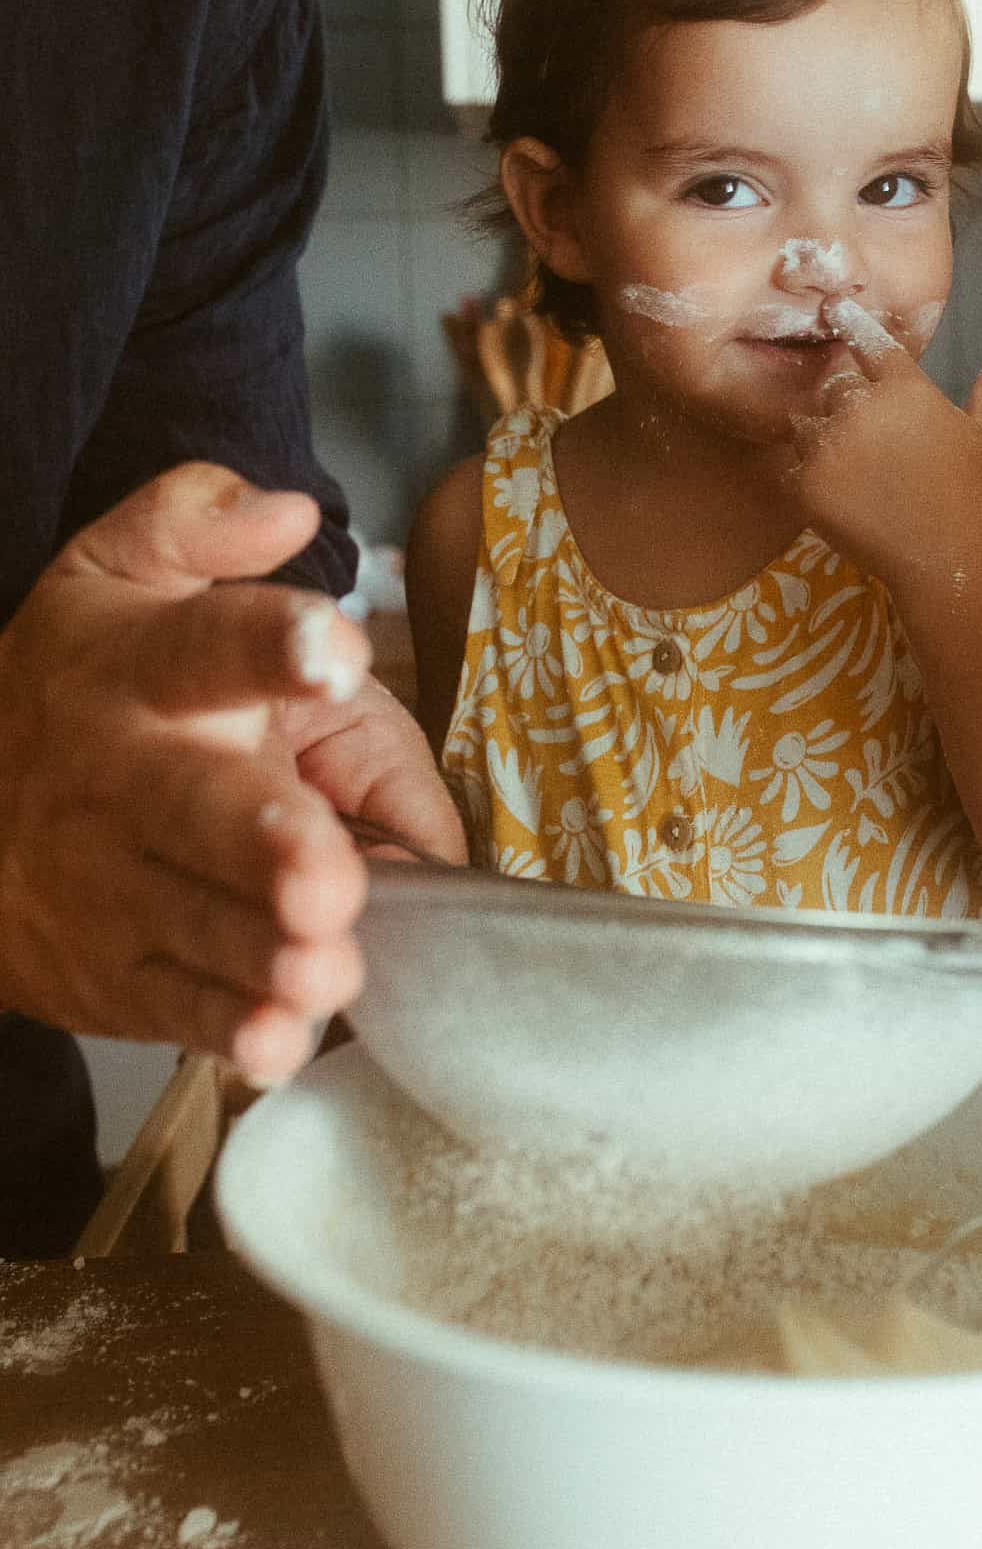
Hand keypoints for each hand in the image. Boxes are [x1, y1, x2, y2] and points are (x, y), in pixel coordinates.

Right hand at [0, 464, 461, 1082]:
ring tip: (325, 964)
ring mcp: (115, 888)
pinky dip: (228, 1031)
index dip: (270, 646)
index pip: (205, 645)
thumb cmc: (82, 681)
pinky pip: (176, 1007)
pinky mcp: (116, 974)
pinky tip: (278, 1040)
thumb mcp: (116, 574)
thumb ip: (198, 525)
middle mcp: (127, 781)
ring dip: (264, 952)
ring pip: (196, 925)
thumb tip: (288, 508)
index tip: (334, 648)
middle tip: (326, 873)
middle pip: (197, 812)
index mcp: (138, 668)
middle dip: (263, 844)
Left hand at [784, 295, 981, 575]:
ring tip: (855, 469)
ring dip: (823, 438)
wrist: (949, 559)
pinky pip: (796, 467)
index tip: (834, 305)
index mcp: (904, 390)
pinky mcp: (808, 485)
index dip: (852, 321)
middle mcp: (862, 410)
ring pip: (807, 424)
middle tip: (869, 440)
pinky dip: (813, 477)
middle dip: (845, 405)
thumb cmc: (973, 494)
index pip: (870, 342)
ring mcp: (830, 448)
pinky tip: (843, 495)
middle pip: (832, 387)